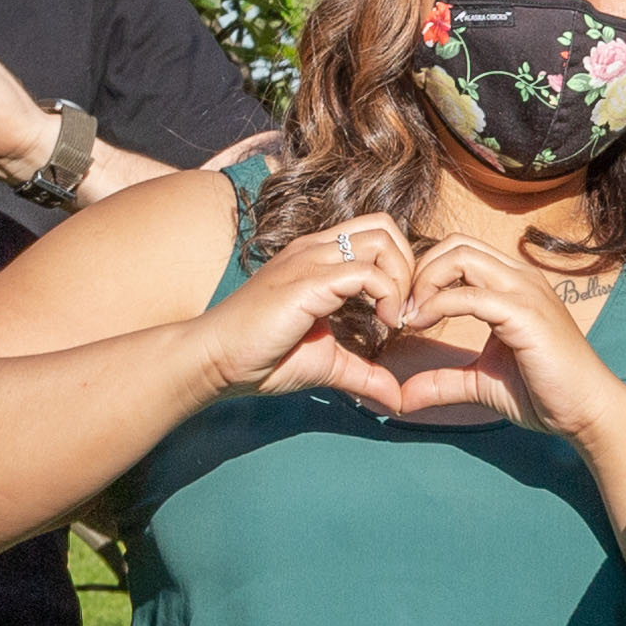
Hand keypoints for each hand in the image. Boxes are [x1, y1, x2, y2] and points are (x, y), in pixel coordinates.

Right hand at [193, 219, 418, 411]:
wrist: (217, 359)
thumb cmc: (263, 357)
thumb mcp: (328, 364)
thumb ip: (365, 374)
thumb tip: (398, 399)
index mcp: (318, 257)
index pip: (376, 234)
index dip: (400, 269)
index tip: (400, 315)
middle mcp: (315, 249)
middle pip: (384, 227)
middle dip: (408, 267)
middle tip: (404, 312)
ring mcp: (310, 261)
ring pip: (380, 240)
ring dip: (401, 279)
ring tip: (394, 318)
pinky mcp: (307, 282)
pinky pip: (366, 272)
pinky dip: (388, 296)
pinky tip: (383, 325)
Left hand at [379, 235, 625, 440]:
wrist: (588, 411)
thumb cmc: (545, 393)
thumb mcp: (480, 383)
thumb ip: (442, 381)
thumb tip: (400, 397)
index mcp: (513, 284)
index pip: (459, 252)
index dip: (425, 274)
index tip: (406, 311)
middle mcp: (520, 278)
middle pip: (455, 244)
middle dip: (419, 271)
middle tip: (403, 310)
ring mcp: (525, 292)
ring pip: (460, 257)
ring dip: (425, 282)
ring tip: (410, 317)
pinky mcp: (525, 314)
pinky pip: (470, 295)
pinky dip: (437, 305)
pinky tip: (422, 326)